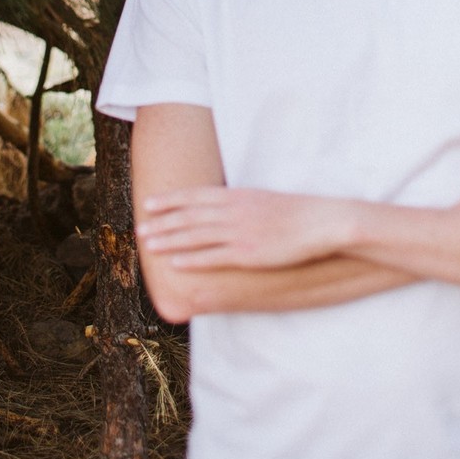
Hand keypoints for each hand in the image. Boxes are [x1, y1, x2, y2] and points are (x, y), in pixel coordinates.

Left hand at [137, 187, 356, 269]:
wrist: (320, 222)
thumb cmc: (295, 213)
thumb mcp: (263, 200)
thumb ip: (240, 204)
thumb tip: (223, 207)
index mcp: (237, 195)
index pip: (195, 196)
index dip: (170, 200)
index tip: (149, 203)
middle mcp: (233, 211)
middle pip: (189, 216)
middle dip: (162, 222)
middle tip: (139, 228)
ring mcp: (239, 232)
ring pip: (195, 236)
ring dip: (168, 240)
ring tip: (148, 245)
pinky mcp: (248, 253)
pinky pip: (213, 257)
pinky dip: (192, 259)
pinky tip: (175, 263)